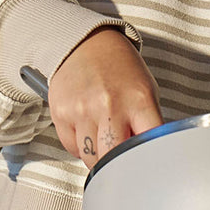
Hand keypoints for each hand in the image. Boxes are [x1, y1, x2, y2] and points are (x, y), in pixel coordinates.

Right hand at [46, 28, 163, 168]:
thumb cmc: (120, 69)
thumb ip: (147, 123)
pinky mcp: (61, 113)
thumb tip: (147, 154)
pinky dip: (80, 147)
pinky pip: (71, 147)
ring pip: (90, 158)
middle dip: (118, 165)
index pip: (149, 144)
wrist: (86, 44)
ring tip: (104, 140)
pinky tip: (87, 130)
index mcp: (139, 100)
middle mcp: (110, 106)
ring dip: (98, 157)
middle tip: (122, 159)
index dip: (149, 159)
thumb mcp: (146, 90)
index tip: (148, 165)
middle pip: (114, 159)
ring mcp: (83, 110)